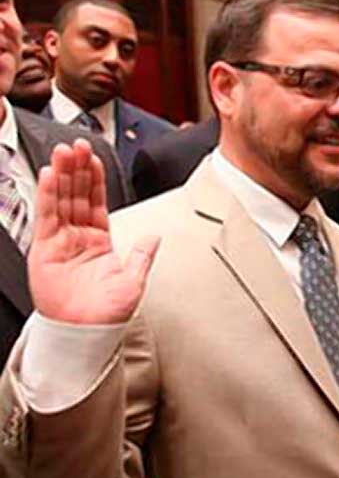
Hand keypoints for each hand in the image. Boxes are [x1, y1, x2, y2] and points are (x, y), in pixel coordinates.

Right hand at [29, 140, 158, 323]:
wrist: (87, 333)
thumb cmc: (107, 313)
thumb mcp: (134, 280)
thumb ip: (142, 255)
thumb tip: (154, 237)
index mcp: (100, 242)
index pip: (95, 201)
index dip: (95, 179)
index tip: (93, 158)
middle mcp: (78, 238)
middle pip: (75, 195)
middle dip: (76, 169)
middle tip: (76, 145)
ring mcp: (61, 241)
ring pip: (60, 200)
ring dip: (62, 175)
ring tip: (64, 152)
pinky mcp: (45, 249)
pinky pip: (47, 216)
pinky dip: (49, 194)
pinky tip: (51, 176)